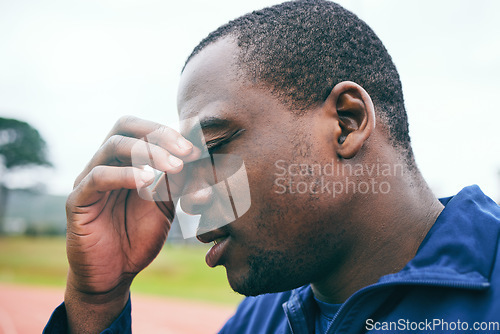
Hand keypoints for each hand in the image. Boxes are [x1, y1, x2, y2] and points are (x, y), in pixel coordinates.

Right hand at [64, 116, 198, 332]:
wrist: (115, 273)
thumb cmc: (138, 236)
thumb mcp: (164, 204)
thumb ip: (175, 180)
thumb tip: (194, 152)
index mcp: (125, 162)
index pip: (142, 130)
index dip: (169, 133)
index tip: (196, 147)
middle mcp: (105, 164)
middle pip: (125, 127)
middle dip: (159, 134)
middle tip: (186, 151)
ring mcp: (88, 179)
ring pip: (112, 146)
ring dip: (147, 152)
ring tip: (173, 166)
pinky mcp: (77, 201)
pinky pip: (98, 177)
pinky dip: (124, 174)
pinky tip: (147, 181)